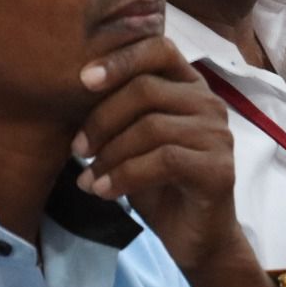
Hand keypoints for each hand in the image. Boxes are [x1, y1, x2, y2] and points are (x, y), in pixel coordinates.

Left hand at [73, 37, 282, 286]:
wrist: (195, 238)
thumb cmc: (159, 185)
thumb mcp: (132, 141)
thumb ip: (117, 113)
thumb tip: (66, 95)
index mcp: (189, 86)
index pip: (159, 48)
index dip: (121, 58)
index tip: (83, 80)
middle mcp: (209, 102)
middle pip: (146, 89)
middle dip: (102, 119)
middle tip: (77, 149)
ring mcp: (218, 135)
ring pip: (151, 127)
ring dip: (109, 155)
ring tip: (87, 178)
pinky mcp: (219, 169)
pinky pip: (162, 160)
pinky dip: (124, 176)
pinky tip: (103, 191)